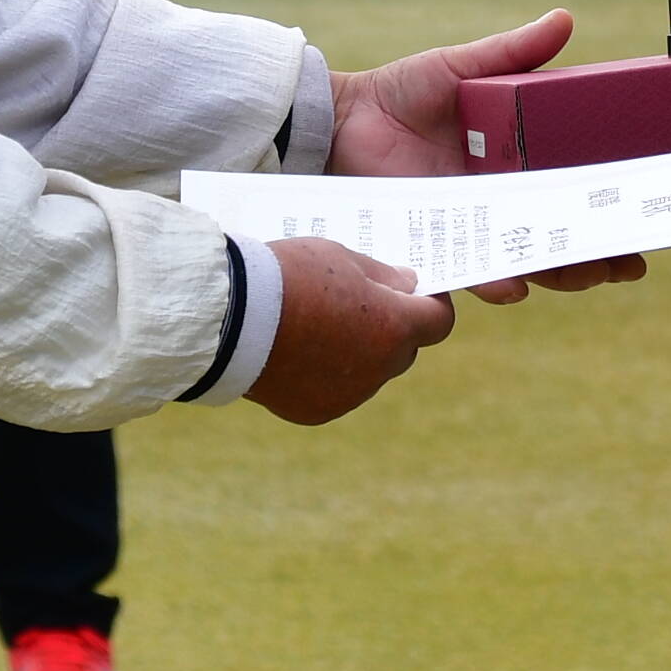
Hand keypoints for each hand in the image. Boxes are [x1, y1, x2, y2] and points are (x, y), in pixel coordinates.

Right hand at [245, 238, 455, 423]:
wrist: (231, 320)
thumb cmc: (289, 277)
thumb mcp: (341, 258)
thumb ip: (382, 277)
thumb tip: (408, 285)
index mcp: (394, 327)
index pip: (439, 322)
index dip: (431, 304)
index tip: (415, 292)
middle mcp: (379, 368)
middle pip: (403, 349)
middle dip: (390, 328)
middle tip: (358, 303)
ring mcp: (349, 395)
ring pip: (369, 372)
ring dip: (358, 353)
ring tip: (317, 325)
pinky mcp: (317, 411)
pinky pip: (337, 390)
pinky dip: (327, 374)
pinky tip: (297, 351)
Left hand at [325, 9, 645, 300]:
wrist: (338, 120)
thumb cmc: (401, 93)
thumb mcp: (462, 66)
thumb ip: (514, 52)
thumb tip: (566, 18)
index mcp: (517, 163)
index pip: (574, 191)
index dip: (611, 206)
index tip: (652, 213)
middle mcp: (499, 201)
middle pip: (560, 236)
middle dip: (599, 254)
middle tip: (632, 261)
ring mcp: (469, 226)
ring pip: (526, 261)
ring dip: (562, 272)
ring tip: (590, 273)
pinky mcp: (435, 242)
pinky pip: (469, 269)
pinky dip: (493, 279)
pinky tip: (515, 284)